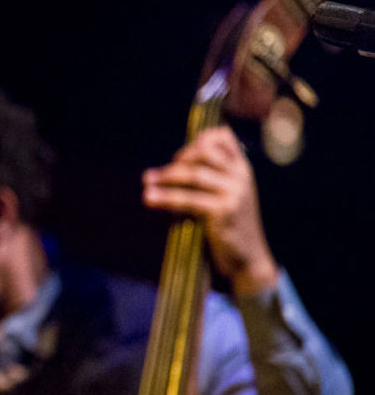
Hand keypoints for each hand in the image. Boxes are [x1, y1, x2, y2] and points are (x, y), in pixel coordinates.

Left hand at [142, 127, 278, 295]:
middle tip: (157, 174)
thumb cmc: (229, 227)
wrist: (248, 258)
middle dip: (178, 160)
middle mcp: (241, 175)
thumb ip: (210, 178)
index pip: (223, 137)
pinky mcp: (225, 210)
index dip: (198, 140)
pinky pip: (188, 199)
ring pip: (194, 174)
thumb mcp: (226, 195)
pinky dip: (165, 197)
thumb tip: (173, 165)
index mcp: (242, 168)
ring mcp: (235, 192)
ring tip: (146, 182)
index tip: (179, 156)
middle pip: (204, 152)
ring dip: (165, 177)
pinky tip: (149, 198)